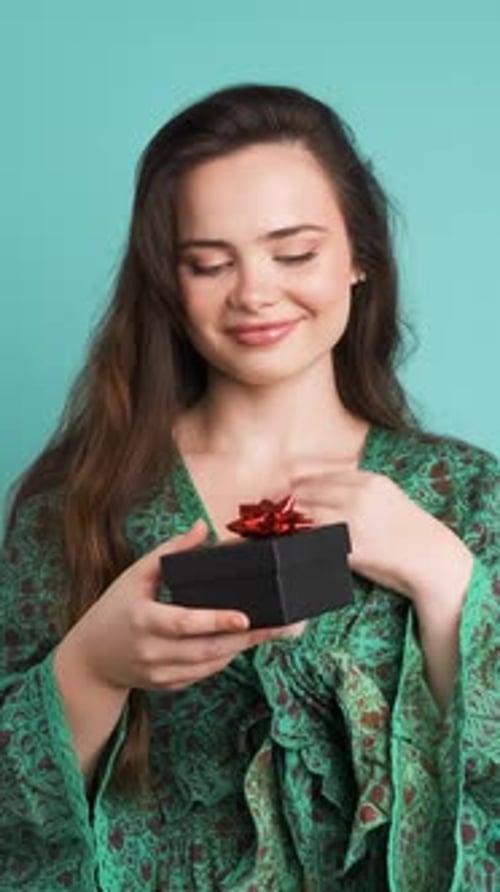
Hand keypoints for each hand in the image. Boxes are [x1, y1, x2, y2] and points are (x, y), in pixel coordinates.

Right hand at [60, 520, 302, 693]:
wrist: (91, 659)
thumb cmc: (115, 608)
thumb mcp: (135, 575)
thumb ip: (170, 550)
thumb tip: (201, 527)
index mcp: (143, 619)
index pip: (184, 623)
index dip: (216, 621)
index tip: (245, 617)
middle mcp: (151, 652)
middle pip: (207, 649)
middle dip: (247, 638)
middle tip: (280, 626)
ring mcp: (159, 674)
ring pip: (210, 664)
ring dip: (241, 648)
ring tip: (271, 631)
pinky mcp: (167, 686)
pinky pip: (203, 674)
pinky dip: (223, 659)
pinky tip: (242, 644)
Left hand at [293, 465, 472, 609]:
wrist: (430, 557)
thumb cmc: (408, 529)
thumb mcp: (387, 496)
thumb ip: (357, 489)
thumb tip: (320, 491)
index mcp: (368, 481)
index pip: (318, 478)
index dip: (299, 488)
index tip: (288, 496)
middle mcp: (358, 497)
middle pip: (306, 495)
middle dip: (291, 505)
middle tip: (279, 516)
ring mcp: (352, 523)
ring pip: (305, 517)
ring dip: (293, 525)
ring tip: (285, 532)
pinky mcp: (349, 549)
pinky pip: (315, 542)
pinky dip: (304, 544)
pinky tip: (300, 548)